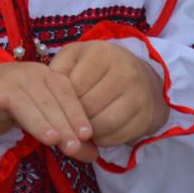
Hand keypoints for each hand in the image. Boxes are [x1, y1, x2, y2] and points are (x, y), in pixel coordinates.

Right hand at [0, 61, 97, 161]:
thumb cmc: (18, 108)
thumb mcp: (46, 120)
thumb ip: (68, 134)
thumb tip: (94, 155)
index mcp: (46, 76)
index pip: (65, 92)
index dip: (76, 112)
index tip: (87, 134)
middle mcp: (27, 75)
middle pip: (47, 100)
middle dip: (63, 124)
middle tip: (74, 147)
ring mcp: (5, 83)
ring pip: (24, 103)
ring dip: (39, 121)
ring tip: (52, 140)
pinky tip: (3, 105)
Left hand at [49, 41, 169, 148]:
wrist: (137, 75)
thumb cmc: (96, 66)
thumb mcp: (74, 57)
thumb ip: (57, 70)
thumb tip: (48, 95)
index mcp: (103, 53)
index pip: (74, 86)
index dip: (61, 100)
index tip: (57, 103)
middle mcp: (126, 72)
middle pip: (88, 106)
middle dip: (72, 117)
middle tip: (64, 120)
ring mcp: (139, 95)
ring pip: (103, 124)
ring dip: (86, 131)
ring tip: (78, 127)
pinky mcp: (145, 117)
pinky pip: (117, 136)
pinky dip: (102, 139)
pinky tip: (95, 132)